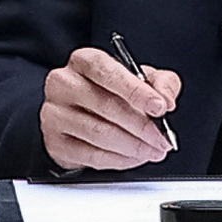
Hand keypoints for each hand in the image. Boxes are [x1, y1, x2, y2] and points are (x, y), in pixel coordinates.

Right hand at [39, 44, 182, 171]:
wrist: (80, 114)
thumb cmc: (111, 92)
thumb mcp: (141, 78)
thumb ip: (160, 82)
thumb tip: (166, 99)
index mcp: (84, 61)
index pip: (108, 72)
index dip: (136, 91)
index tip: (160, 107)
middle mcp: (63, 83)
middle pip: (106, 106)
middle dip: (142, 126)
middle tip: (162, 138)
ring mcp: (55, 113)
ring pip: (99, 133)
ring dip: (133, 146)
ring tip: (152, 150)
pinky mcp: (55, 142)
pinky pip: (91, 156)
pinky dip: (118, 160)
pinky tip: (134, 157)